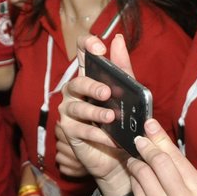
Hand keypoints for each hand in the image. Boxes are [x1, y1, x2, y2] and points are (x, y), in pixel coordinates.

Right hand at [57, 33, 133, 195]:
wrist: (120, 156)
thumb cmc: (121, 121)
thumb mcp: (127, 92)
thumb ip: (122, 68)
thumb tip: (117, 39)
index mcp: (89, 77)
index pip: (82, 53)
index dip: (87, 46)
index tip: (99, 48)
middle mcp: (75, 91)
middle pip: (78, 81)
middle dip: (92, 86)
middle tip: (107, 92)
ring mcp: (69, 111)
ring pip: (77, 107)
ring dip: (95, 112)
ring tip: (111, 117)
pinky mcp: (69, 131)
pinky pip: (81, 130)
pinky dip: (97, 134)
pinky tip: (110, 138)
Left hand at [126, 119, 196, 195]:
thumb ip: (184, 178)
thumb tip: (164, 148)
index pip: (178, 157)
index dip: (160, 138)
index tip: (149, 125)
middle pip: (161, 161)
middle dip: (145, 145)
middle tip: (137, 138)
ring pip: (145, 174)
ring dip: (135, 161)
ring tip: (133, 157)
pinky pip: (137, 192)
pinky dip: (132, 179)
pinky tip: (132, 174)